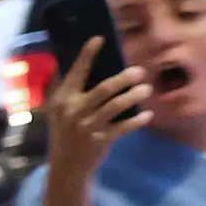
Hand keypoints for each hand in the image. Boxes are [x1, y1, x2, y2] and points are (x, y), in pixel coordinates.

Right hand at [42, 37, 150, 179]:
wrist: (66, 166)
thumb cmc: (65, 132)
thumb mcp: (58, 111)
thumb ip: (65, 89)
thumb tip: (71, 63)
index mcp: (63, 99)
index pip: (76, 73)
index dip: (87, 55)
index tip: (99, 39)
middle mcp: (74, 111)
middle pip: (103, 89)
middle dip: (123, 78)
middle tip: (139, 71)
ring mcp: (87, 127)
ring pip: (116, 106)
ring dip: (133, 96)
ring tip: (146, 89)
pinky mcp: (100, 141)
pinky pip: (123, 127)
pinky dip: (137, 120)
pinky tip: (147, 114)